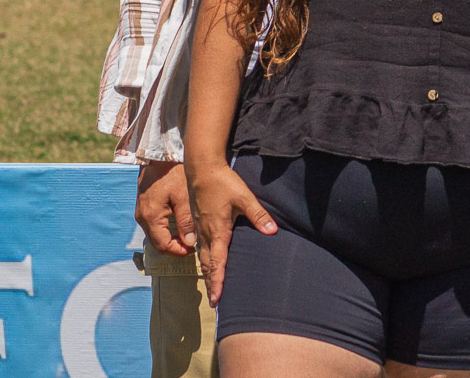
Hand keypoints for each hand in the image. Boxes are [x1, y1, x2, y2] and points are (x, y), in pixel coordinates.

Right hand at [136, 161, 195, 256]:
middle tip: (191, 245)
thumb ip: (186, 221)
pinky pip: (153, 224)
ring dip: (169, 238)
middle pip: (157, 242)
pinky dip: (164, 229)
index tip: (193, 250)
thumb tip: (189, 242)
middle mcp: (142, 217)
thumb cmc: (173, 173)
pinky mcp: (144, 206)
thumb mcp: (184, 197)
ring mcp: (141, 212)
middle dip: (174, 247)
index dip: (178, 251)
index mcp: (151, 217)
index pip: (162, 245)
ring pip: (155, 234)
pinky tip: (177, 225)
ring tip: (187, 236)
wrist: (160, 154)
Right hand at [186, 162, 276, 305]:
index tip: (217, 299)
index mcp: (217, 231)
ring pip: (201, 256)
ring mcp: (199, 228)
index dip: (217, 281)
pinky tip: (206, 260)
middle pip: (207, 264)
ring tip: (211, 286)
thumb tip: (272, 231)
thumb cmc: (223, 183)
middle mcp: (205, 234)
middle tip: (214, 301)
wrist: (202, 169)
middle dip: (211, 282)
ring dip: (207, 272)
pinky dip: (203, 258)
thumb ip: (259, 215)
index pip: (217, 263)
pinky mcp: (197, 222)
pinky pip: (199, 246)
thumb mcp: (244, 198)